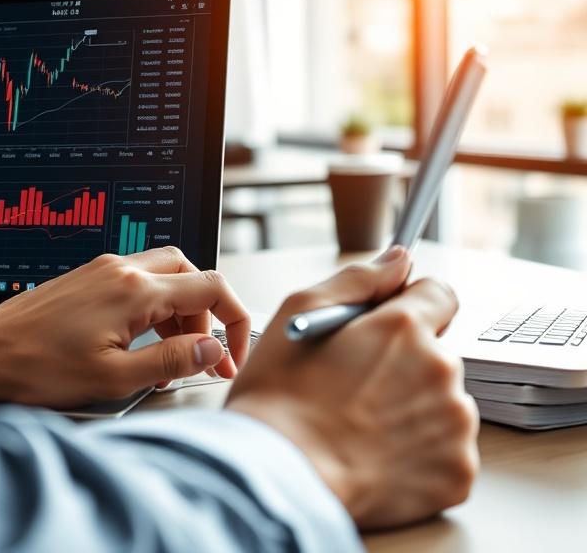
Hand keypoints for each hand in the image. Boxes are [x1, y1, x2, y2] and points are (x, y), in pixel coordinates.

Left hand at [0, 247, 249, 407]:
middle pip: (191, 273)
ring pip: (164, 275)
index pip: (212, 287)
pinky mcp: (86, 279)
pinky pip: (136, 283)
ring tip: (170, 358)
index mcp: (134, 290)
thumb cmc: (36, 368)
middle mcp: (120, 269)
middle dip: (208, 313)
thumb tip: (213, 350)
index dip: (236, 322)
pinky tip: (140, 345)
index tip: (234, 355)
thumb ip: (171, 361)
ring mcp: (101, 271)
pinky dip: (153, 309)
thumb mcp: (114, 378)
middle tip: (203, 354)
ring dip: (180, 313)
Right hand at [226, 247, 478, 529]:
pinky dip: (420, 454)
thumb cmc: (279, 399)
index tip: (386, 328)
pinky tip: (376, 456)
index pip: (440, 294)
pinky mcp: (457, 472)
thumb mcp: (297, 314)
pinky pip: (448, 451)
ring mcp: (454, 425)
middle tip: (354, 388)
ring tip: (361, 427)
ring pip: (444, 403)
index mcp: (404, 328)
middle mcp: (441, 370)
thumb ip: (358, 280)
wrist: (280, 476)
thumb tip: (399, 260)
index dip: (410, 306)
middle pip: (437, 353)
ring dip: (413, 409)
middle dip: (404, 364)